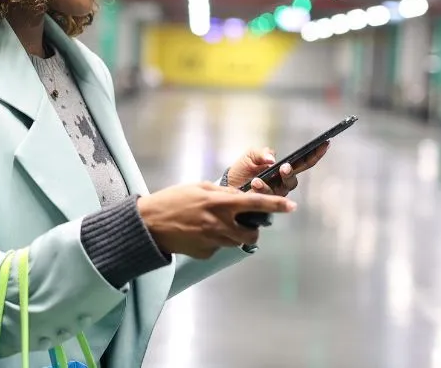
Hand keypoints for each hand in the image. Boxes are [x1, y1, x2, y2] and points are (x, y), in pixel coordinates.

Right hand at [136, 182, 296, 258]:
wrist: (149, 224)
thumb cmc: (172, 201)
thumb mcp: (198, 187)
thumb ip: (222, 192)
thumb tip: (239, 197)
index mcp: (219, 203)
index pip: (255, 204)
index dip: (276, 205)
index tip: (291, 207)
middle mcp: (220, 224)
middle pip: (251, 233)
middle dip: (252, 229)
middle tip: (243, 223)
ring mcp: (213, 241)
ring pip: (235, 241)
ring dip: (231, 234)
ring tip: (211, 224)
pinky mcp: (205, 254)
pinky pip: (218, 248)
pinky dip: (213, 241)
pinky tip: (198, 233)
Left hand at [226, 141, 329, 195]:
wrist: (225, 187)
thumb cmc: (241, 170)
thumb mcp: (250, 156)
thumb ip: (262, 153)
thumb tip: (272, 158)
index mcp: (282, 169)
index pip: (303, 162)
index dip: (315, 154)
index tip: (325, 144)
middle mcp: (282, 183)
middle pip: (293, 180)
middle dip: (290, 174)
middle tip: (284, 168)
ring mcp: (275, 196)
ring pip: (280, 192)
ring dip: (269, 185)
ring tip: (257, 180)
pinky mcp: (265, 206)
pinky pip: (267, 200)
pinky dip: (260, 191)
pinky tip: (254, 184)